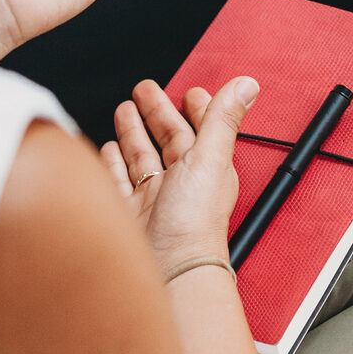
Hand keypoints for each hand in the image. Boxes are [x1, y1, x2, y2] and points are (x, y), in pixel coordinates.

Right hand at [101, 77, 258, 272]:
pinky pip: (117, 179)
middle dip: (155, 112)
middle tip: (142, 89)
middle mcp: (180, 180)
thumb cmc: (194, 222)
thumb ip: (223, 119)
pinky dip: (111, 162)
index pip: (200, 129)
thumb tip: (247, 84)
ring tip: (123, 110)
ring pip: (140, 155)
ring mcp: (153, 196)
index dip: (195, 109)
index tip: (190, 92)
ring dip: (132, 133)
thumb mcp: (211, 158)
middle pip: (166, 137)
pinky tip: (105, 148)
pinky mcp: (128, 212)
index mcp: (205, 166)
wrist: (170, 269)